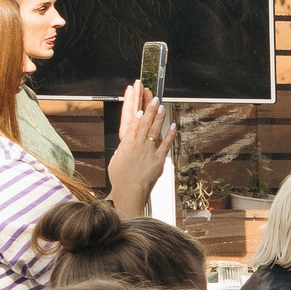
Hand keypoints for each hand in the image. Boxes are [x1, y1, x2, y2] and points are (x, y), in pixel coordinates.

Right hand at [107, 81, 174, 212]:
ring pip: (154, 130)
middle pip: (144, 123)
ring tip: (163, 107)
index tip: (141, 104)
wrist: (128, 191)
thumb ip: (120, 153)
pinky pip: (165, 144)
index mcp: (126, 145)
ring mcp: (148, 151)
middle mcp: (137, 145)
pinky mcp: (158, 159)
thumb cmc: (121, 179)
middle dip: (150, 110)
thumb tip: (121, 150)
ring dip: (159, 118)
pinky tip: (173, 126)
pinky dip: (170, 135)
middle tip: (154, 98)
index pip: (132, 124)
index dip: (138, 113)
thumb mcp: (116, 162)